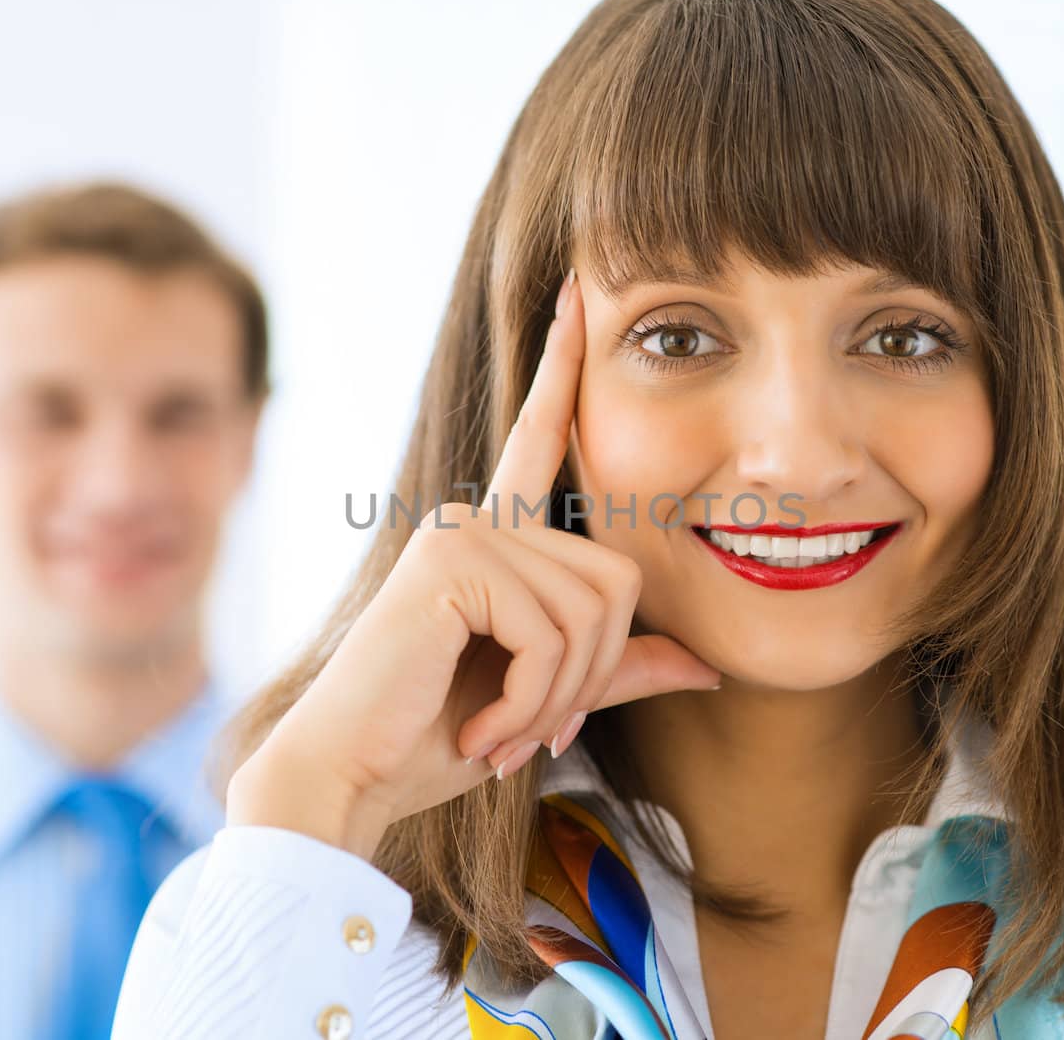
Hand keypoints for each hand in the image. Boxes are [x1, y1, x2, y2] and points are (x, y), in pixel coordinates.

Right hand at [225, 268, 720, 858]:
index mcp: (495, 534)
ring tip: (504, 735)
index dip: (560, 364)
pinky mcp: (455, 561)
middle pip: (615, 579)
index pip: (539, 438)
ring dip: (560, 698)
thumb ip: (618, 667)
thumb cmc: (436, 734)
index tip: (575, 288)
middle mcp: (478, 516)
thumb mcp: (546, 697)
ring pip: (591, 611)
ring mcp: (464, 530)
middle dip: (591, 676)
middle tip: (540, 733)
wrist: (353, 775)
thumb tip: (709, 664)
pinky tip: (484, 734)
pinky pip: (552, 634)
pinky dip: (535, 702)